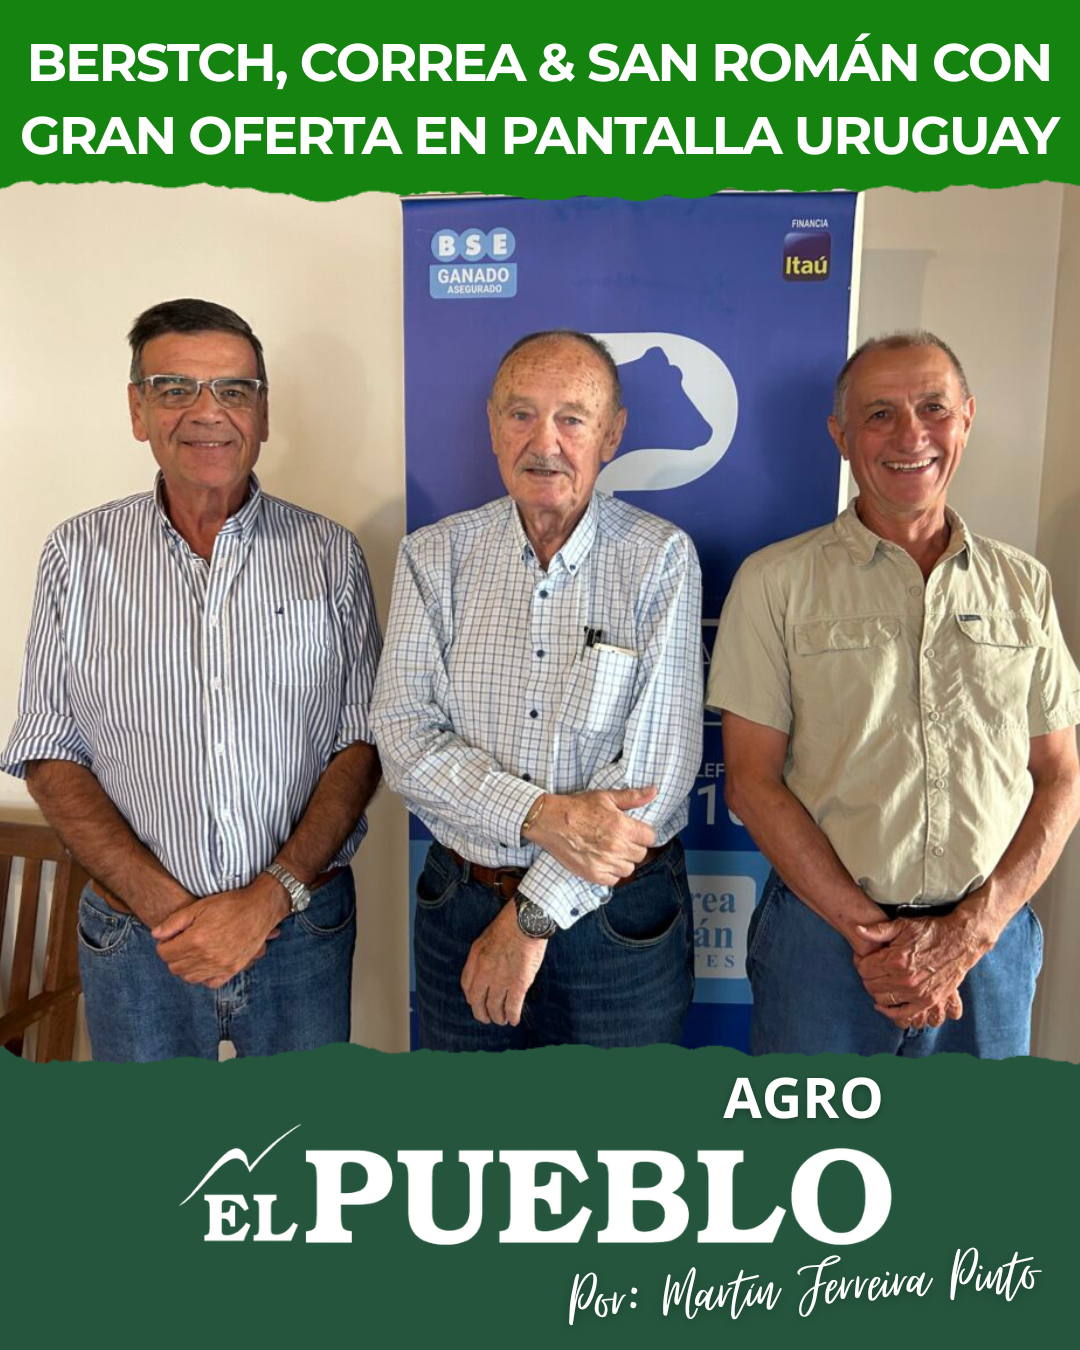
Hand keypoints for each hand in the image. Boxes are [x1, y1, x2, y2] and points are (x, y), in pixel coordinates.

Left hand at [152, 875, 287, 987]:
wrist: (259, 908)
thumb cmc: (229, 904)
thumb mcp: (199, 906)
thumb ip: (174, 922)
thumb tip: (156, 935)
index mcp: (195, 940)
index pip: (164, 953)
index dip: (164, 944)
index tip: (171, 938)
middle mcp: (206, 957)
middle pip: (175, 968)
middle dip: (173, 956)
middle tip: (181, 944)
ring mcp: (221, 965)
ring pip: (190, 978)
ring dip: (186, 967)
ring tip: (192, 953)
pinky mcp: (233, 969)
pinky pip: (210, 983)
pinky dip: (204, 976)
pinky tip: (206, 963)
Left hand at [460, 900, 548, 1025]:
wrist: (526, 922)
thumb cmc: (508, 925)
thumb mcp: (484, 939)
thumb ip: (480, 956)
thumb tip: (483, 970)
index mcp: (475, 960)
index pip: (467, 986)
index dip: (472, 997)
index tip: (476, 1001)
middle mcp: (484, 973)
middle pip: (477, 1001)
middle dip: (481, 1013)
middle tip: (486, 1018)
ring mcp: (501, 980)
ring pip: (494, 1007)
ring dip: (497, 1017)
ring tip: (501, 1020)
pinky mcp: (518, 984)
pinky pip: (512, 1006)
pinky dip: (512, 1016)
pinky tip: (514, 1020)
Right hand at [527, 787, 657, 885]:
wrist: (550, 821)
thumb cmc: (577, 807)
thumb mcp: (605, 797)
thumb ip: (632, 797)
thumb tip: (654, 791)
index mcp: (623, 827)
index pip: (650, 838)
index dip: (643, 833)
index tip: (634, 831)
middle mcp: (616, 847)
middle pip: (641, 854)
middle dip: (633, 846)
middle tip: (619, 839)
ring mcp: (605, 863)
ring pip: (629, 869)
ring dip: (623, 861)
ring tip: (610, 850)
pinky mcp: (593, 875)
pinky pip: (614, 879)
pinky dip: (610, 872)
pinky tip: (602, 861)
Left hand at [853, 908, 994, 1027]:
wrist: (961, 941)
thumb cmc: (931, 931)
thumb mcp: (903, 925)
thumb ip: (878, 931)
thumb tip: (856, 929)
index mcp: (896, 959)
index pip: (863, 969)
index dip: (860, 963)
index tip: (864, 958)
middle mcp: (905, 979)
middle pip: (870, 985)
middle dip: (867, 976)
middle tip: (872, 969)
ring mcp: (917, 992)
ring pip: (882, 999)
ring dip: (876, 991)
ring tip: (880, 980)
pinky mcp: (928, 1001)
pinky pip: (902, 1014)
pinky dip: (890, 1011)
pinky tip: (884, 1004)